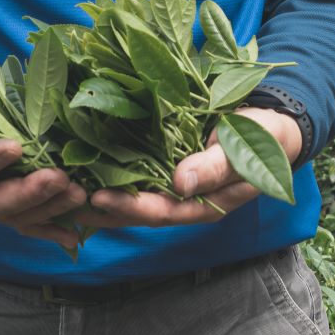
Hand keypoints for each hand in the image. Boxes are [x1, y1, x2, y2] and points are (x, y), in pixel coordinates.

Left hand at [74, 107, 302, 228]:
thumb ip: (215, 166)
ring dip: (97, 197)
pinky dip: (108, 175)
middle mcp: (185, 201)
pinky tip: (80, 170)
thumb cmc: (265, 136)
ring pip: (130, 197)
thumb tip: (180, 183)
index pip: (160, 211)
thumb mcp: (246, 147)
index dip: (127, 206)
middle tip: (62, 200)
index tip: (96, 198)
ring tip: (60, 191)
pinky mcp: (166, 168)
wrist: (275, 123)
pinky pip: (134, 177)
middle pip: (136, 211)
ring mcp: (175, 187)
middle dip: (99, 209)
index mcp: (206, 204)